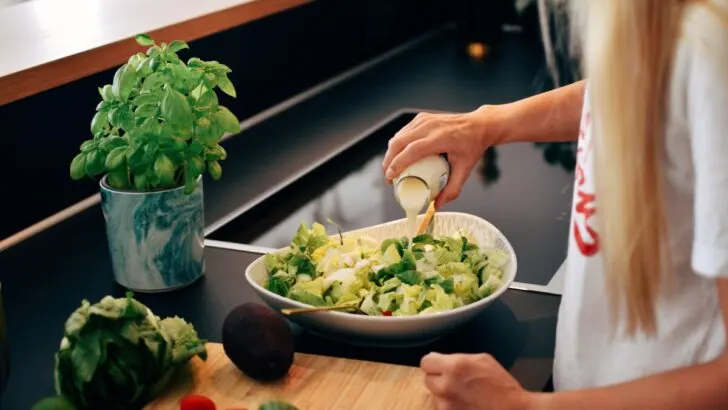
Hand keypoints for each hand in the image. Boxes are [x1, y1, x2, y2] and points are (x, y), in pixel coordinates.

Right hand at [382, 107, 502, 208]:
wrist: (478, 125)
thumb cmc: (472, 146)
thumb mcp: (465, 170)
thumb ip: (452, 189)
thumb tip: (437, 205)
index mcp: (440, 138)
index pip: (412, 150)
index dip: (397, 164)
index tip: (390, 177)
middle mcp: (430, 126)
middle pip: (399, 142)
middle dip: (389, 161)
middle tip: (388, 177)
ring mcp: (425, 120)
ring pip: (399, 136)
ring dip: (391, 153)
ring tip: (391, 168)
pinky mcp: (422, 118)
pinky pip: (404, 132)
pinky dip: (398, 144)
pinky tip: (398, 155)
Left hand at [421, 352, 534, 409]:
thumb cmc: (501, 385)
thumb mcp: (482, 360)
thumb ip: (457, 357)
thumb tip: (438, 358)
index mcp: (454, 367)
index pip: (425, 362)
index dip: (434, 363)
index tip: (440, 365)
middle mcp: (446, 386)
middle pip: (427, 379)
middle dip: (438, 378)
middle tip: (453, 380)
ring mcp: (447, 405)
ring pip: (435, 396)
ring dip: (444, 394)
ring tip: (462, 394)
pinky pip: (442, 408)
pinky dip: (450, 405)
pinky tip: (464, 404)